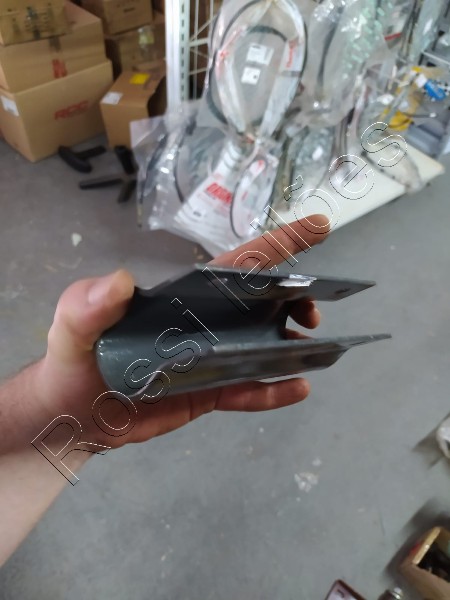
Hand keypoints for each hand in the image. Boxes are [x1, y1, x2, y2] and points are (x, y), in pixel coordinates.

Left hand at [34, 214, 328, 448]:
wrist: (71, 416)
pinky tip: (297, 388)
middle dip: (293, 300)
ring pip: (261, 348)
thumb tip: (121, 282)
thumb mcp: (70, 327)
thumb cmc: (72, 363)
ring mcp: (208, 360)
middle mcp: (201, 324)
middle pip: (260, 305)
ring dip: (292, 346)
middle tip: (312, 314)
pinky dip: (273, 391)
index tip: (317, 227)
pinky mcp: (207, 393)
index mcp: (180, 298)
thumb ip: (87, 304)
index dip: (276, 244)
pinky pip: (246, 391)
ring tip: (316, 349)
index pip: (234, 266)